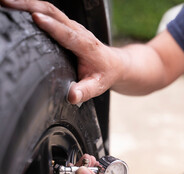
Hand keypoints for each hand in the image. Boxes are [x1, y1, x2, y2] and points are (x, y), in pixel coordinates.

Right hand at [0, 0, 120, 103]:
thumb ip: (85, 91)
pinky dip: (31, 6)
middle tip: (6, 3)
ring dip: (27, 2)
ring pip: (50, 9)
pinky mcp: (66, 25)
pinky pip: (49, 12)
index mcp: (87, 46)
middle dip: (30, 5)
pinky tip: (17, 8)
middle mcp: (79, 32)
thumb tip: (72, 96)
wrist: (115, 64)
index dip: (52, 26)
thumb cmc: (105, 75)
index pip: (68, 34)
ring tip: (5, 2)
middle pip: (55, 13)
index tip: (36, 18)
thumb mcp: (98, 86)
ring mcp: (72, 26)